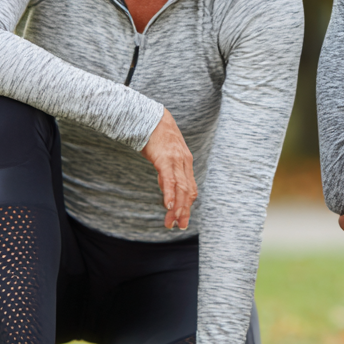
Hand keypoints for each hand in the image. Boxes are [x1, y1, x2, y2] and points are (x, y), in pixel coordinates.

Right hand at [140, 109, 197, 229]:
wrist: (152, 117)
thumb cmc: (157, 136)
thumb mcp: (166, 155)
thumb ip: (168, 169)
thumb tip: (166, 184)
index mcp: (185, 163)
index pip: (190, 188)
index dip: (187, 205)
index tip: (182, 218)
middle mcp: (184, 163)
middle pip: (188, 192)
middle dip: (184, 211)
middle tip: (180, 226)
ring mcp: (176, 161)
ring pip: (180, 189)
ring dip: (177, 207)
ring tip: (173, 222)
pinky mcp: (165, 159)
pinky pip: (169, 180)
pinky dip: (169, 194)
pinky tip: (168, 206)